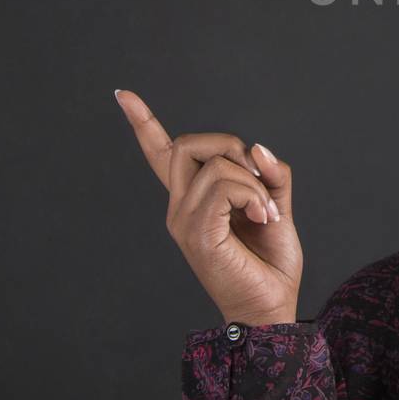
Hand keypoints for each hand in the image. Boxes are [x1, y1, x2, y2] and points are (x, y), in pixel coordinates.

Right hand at [115, 89, 302, 326]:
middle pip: (188, 143)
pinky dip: (253, 195)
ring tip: (266, 212)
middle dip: (231, 146)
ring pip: (216, 163)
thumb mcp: (276, 206)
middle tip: (258, 180)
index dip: (143, 122)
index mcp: (193, 199)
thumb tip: (257, 147)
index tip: (122, 94)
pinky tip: (263, 218)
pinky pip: (224, 186)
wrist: (272, 305)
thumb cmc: (270, 262)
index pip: (161, 154)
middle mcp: (180, 207)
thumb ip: (269, 174)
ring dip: (254, 182)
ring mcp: (184, 220)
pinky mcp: (197, 232)